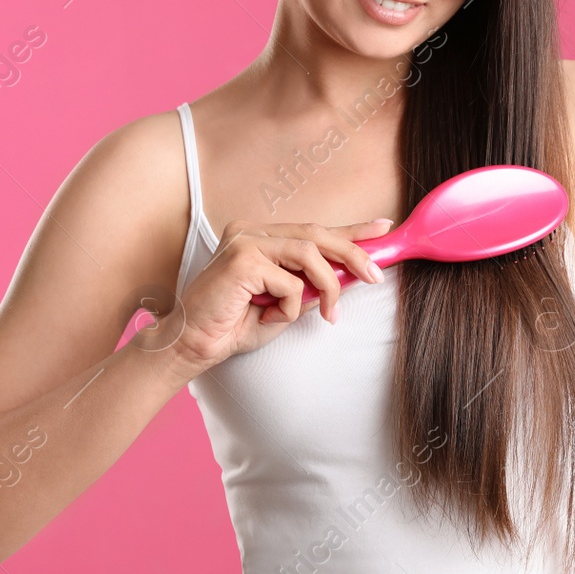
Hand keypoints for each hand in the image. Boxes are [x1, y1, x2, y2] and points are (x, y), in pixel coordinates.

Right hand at [168, 218, 392, 371]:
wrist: (192, 345)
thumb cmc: (233, 326)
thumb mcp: (285, 304)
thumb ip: (311, 287)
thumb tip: (351, 276)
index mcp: (260, 237)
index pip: (313, 229)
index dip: (351, 230)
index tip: (382, 228)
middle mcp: (252, 231)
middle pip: (316, 233)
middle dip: (353, 253)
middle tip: (375, 275)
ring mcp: (245, 241)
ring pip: (309, 253)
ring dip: (327, 286)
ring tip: (329, 313)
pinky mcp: (241, 259)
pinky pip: (289, 282)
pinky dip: (290, 306)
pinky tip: (270, 317)